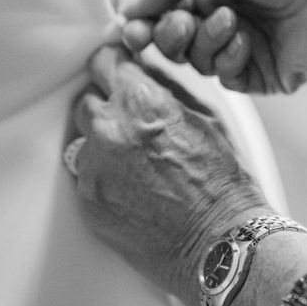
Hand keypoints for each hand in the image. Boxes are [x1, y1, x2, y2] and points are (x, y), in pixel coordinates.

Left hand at [70, 46, 271, 305]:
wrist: (219, 243)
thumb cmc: (222, 182)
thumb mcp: (206, 116)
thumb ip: (165, 87)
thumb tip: (142, 69)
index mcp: (140, 102)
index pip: (102, 62)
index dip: (113, 68)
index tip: (116, 75)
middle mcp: (109, 130)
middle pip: (87, 100)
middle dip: (107, 107)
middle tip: (134, 126)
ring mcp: (94, 168)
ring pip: (83, 140)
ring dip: (102, 143)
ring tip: (135, 162)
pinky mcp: (87, 200)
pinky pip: (85, 175)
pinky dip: (103, 176)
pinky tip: (133, 187)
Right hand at [122, 0, 306, 93]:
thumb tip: (129, 8)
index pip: (162, 12)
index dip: (142, 24)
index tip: (129, 31)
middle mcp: (224, 18)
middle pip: (173, 43)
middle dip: (168, 35)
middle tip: (182, 22)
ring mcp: (244, 48)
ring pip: (196, 62)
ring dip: (204, 42)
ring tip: (230, 19)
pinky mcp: (264, 74)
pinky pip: (226, 79)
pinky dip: (228, 59)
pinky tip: (244, 40)